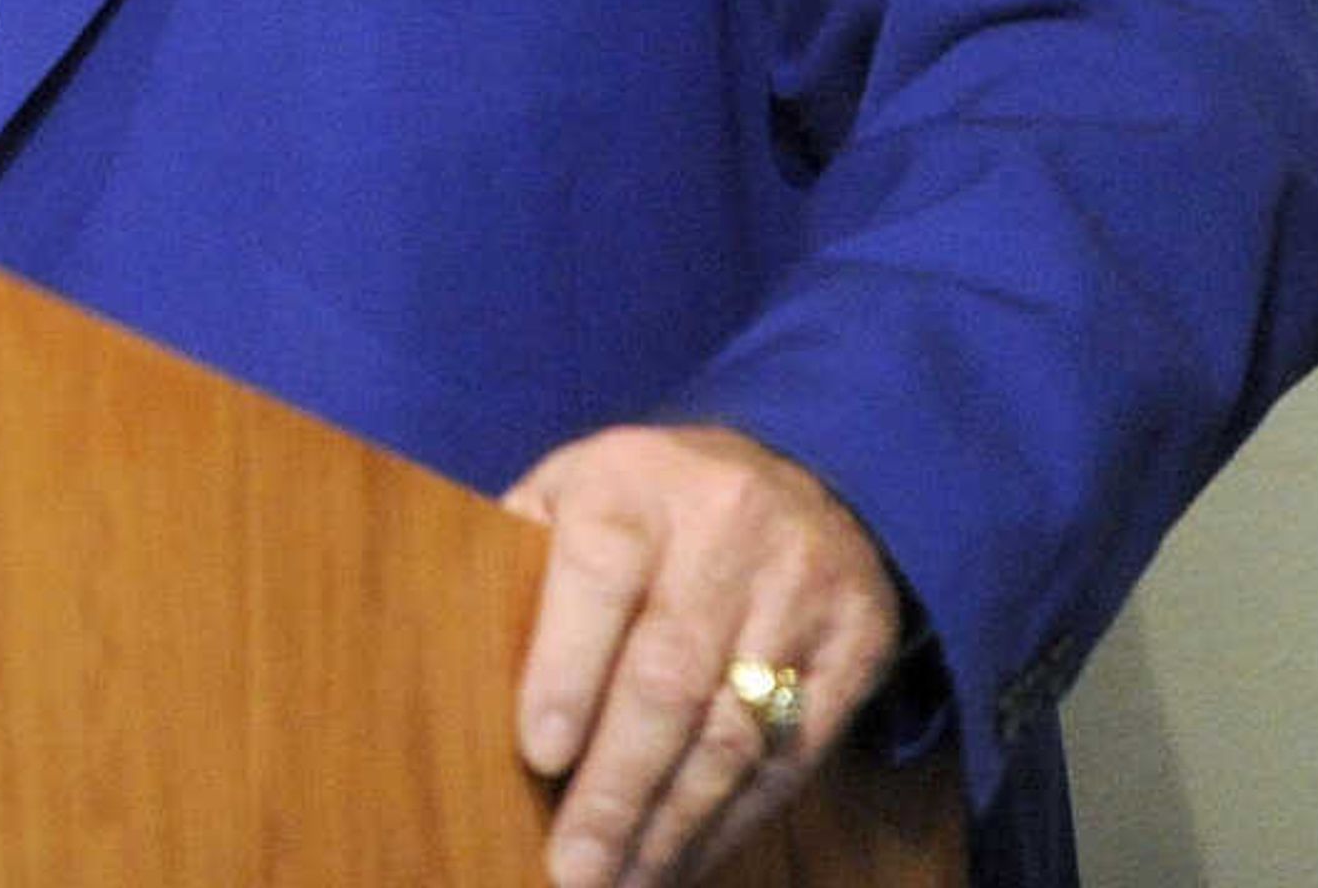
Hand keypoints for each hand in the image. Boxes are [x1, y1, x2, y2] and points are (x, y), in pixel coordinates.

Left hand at [504, 422, 905, 887]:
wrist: (801, 471)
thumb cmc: (644, 501)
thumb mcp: (571, 488)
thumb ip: (522, 558)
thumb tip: (459, 659)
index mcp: (634, 483)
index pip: (599, 575)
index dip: (568, 669)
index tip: (539, 755)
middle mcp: (727, 531)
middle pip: (671, 676)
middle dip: (619, 786)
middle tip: (575, 868)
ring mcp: (802, 591)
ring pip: (736, 730)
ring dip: (673, 824)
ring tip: (622, 882)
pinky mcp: (859, 647)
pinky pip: (793, 754)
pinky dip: (735, 819)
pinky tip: (684, 857)